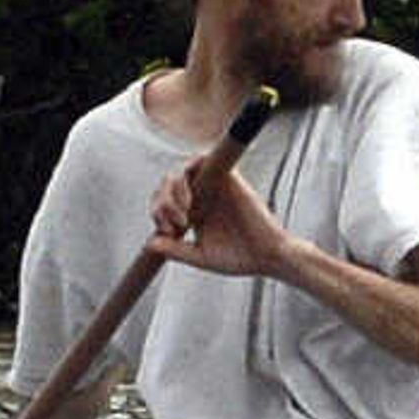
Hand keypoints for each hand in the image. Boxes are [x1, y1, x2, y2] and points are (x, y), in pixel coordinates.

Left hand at [150, 142, 289, 277]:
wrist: (267, 256)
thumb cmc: (240, 258)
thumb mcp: (200, 257)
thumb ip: (175, 250)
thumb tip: (150, 243)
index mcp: (195, 213)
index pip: (164, 202)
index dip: (158, 213)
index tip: (169, 232)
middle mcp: (203, 197)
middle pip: (168, 184)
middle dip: (162, 202)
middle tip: (175, 224)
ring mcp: (214, 186)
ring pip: (180, 172)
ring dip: (173, 190)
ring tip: (183, 213)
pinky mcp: (228, 179)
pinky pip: (202, 159)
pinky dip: (189, 172)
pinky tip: (190, 199)